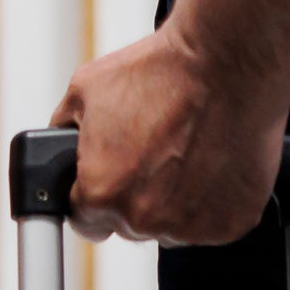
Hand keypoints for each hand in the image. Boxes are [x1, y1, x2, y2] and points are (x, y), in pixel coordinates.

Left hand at [54, 22, 283, 246]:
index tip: (108, 178)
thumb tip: (59, 148)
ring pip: (172, 225)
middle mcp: (144, 219)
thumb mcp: (85, 90)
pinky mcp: (231, 224)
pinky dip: (212, 199)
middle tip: (153, 151)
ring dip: (175, 199)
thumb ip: (64, 130)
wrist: (225, 63)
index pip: (86, 221)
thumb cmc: (160, 72)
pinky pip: (211, 222)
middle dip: (136, 194)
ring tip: (186, 150)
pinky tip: (212, 161)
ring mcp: (190, 226)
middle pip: (131, 223)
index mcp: (101, 193)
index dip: (94, 196)